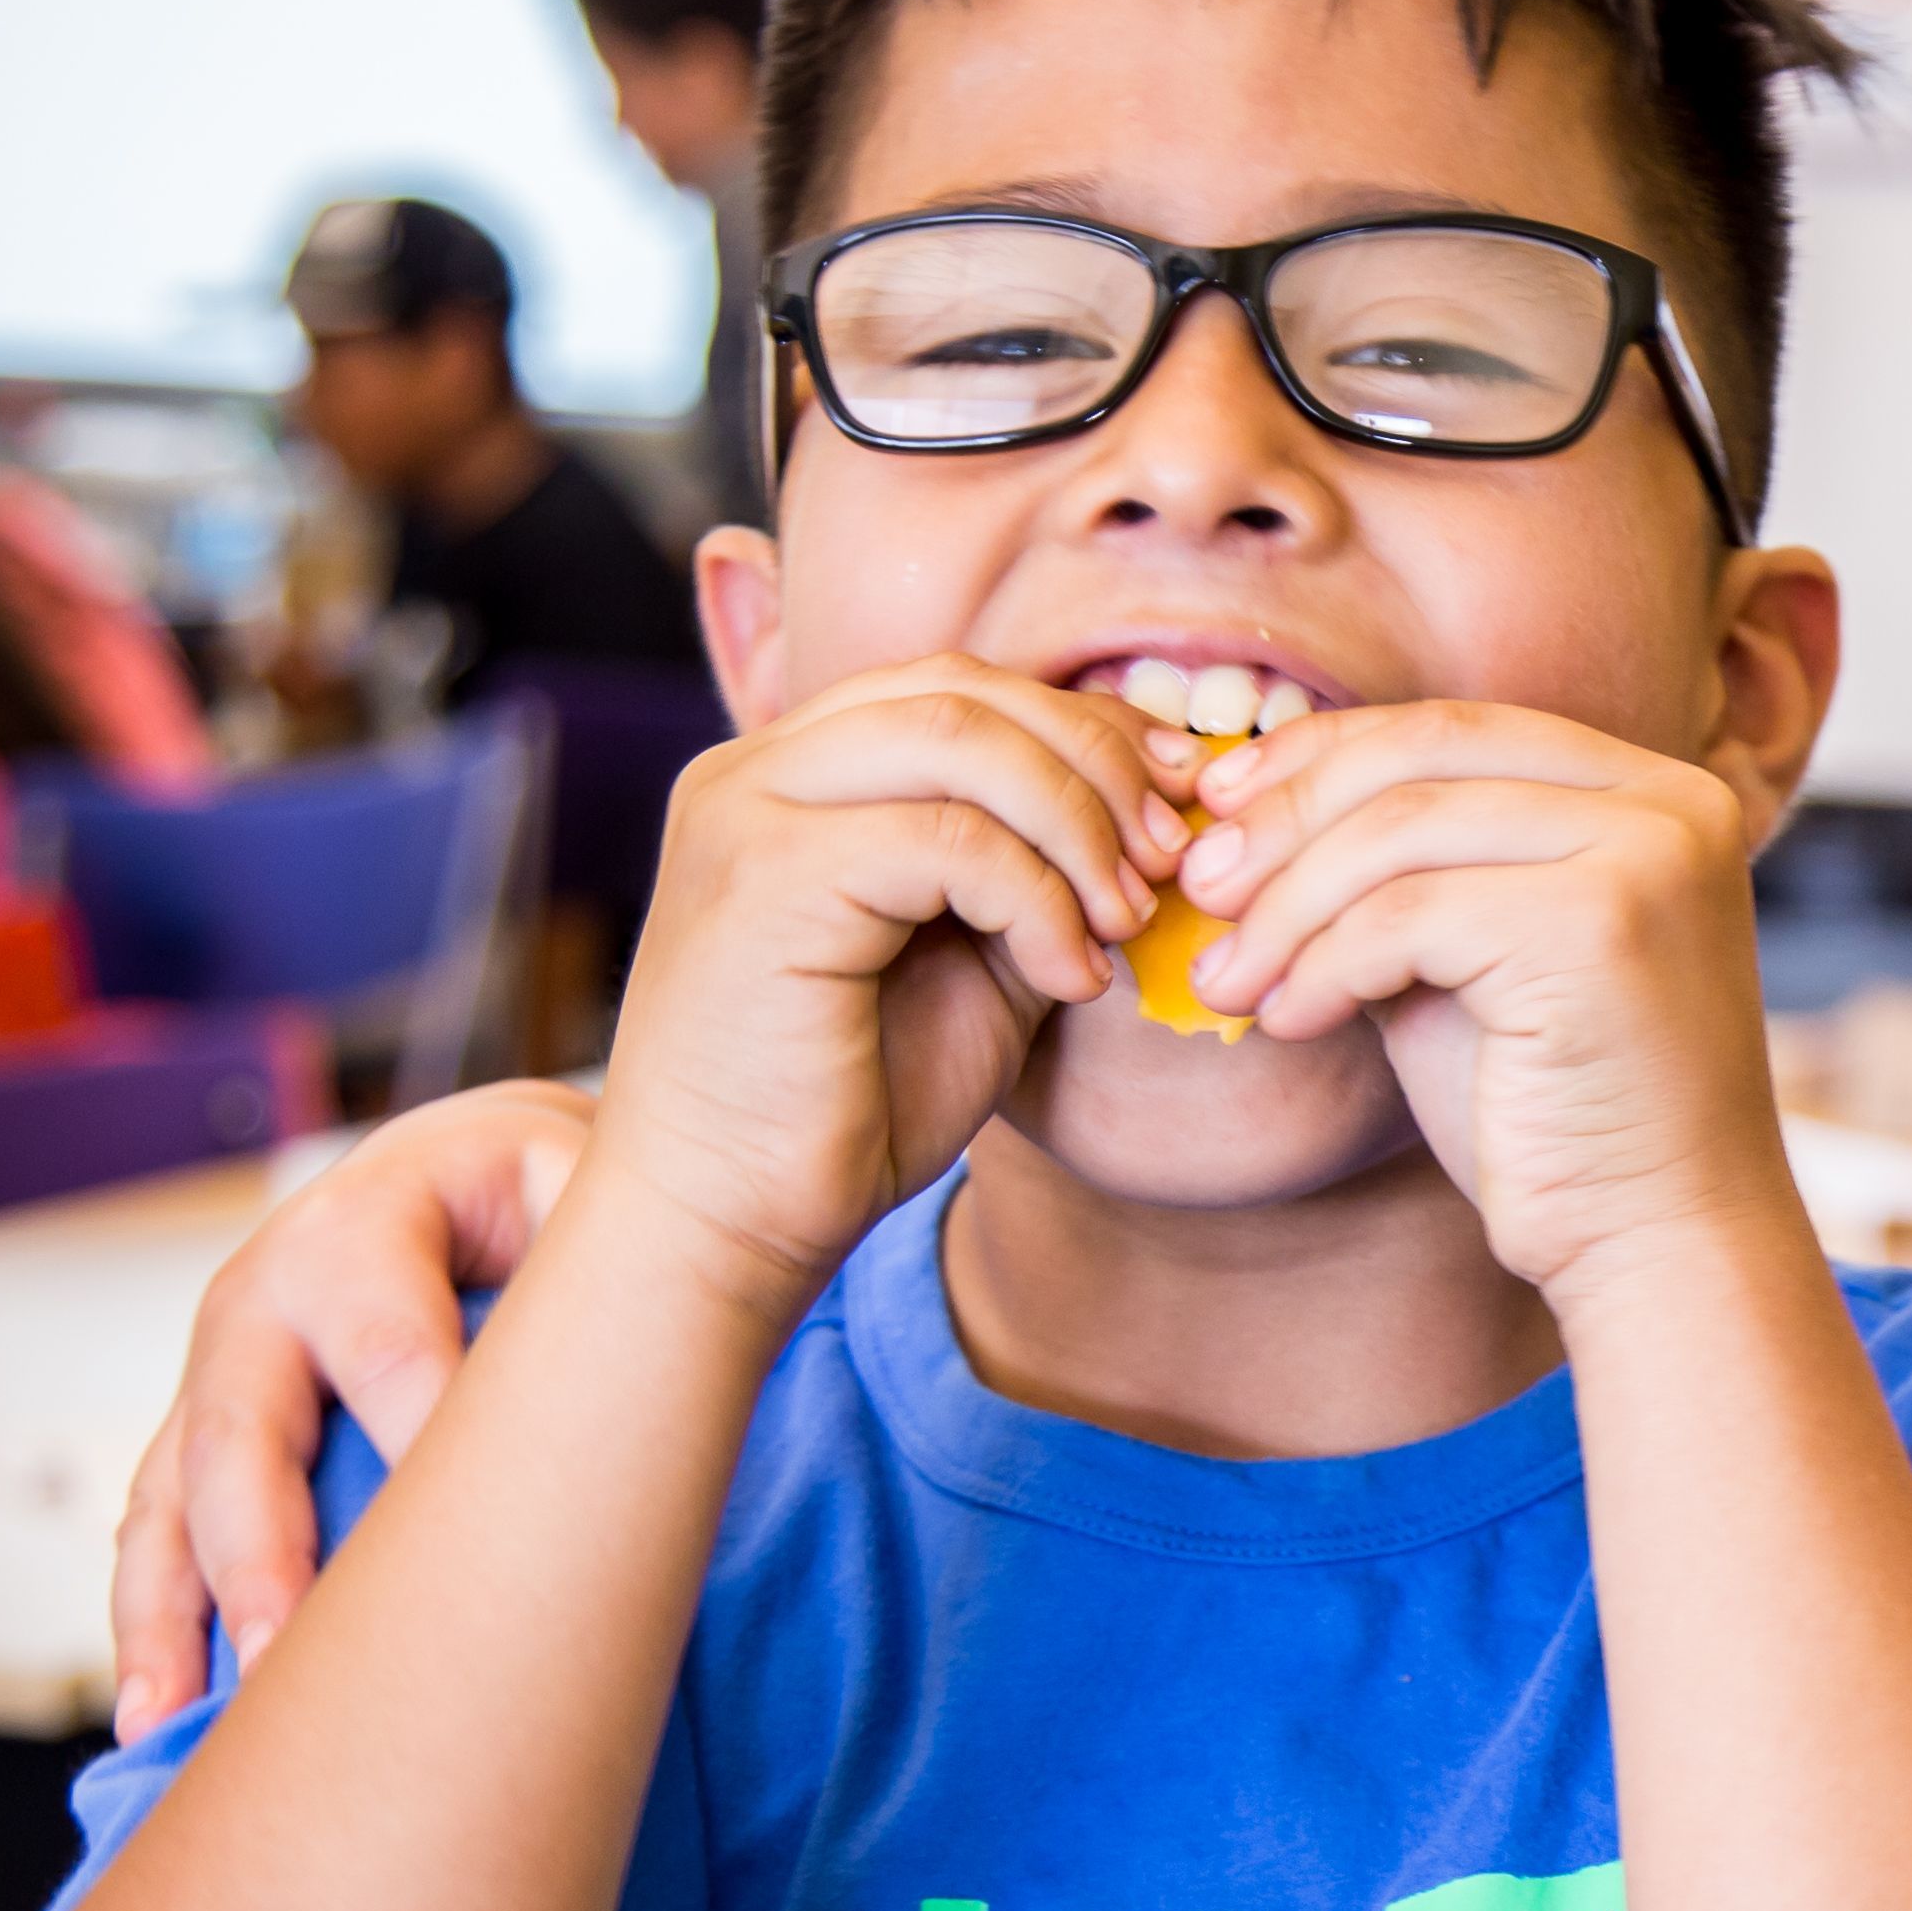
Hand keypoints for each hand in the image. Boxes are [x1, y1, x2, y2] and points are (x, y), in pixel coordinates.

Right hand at [108, 1081, 597, 1739]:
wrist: (474, 1172)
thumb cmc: (542, 1199)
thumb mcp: (578, 1197)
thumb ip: (592, 1269)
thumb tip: (631, 1395)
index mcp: (358, 1232)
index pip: (389, 1350)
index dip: (420, 1440)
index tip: (465, 1551)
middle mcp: (261, 1298)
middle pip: (245, 1439)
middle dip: (265, 1560)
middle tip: (288, 1669)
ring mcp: (217, 1374)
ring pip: (175, 1500)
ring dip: (174, 1618)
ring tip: (170, 1726)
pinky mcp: (202, 1438)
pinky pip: (159, 1535)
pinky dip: (154, 1626)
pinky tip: (153, 1722)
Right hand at [585, 659, 1170, 1317]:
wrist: (733, 1223)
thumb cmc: (851, 1104)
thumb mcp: (975, 959)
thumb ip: (1032, 868)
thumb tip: (1156, 803)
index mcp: (793, 774)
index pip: (956, 687)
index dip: (1083, 726)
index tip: (1178, 799)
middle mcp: (752, 770)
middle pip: (963, 692)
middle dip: (1096, 764)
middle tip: (1170, 860)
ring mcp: (746, 813)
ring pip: (959, 741)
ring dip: (1077, 824)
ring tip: (1125, 920)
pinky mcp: (764, 879)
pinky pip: (948, 840)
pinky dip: (1038, 901)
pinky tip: (1068, 980)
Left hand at [1169, 701, 1801, 1305]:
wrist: (1659, 1245)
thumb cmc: (1559, 1118)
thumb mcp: (1471, 961)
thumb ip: (1407, 875)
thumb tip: (1248, 808)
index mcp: (1651, 794)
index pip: (1454, 729)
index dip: (1323, 755)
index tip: (1222, 803)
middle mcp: (1668, 805)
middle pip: (1423, 757)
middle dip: (1286, 819)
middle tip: (1198, 890)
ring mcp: (1644, 859)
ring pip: (1400, 834)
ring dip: (1284, 909)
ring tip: (1225, 982)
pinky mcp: (1599, 929)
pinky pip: (1406, 918)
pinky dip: (1323, 966)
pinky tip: (1289, 1023)